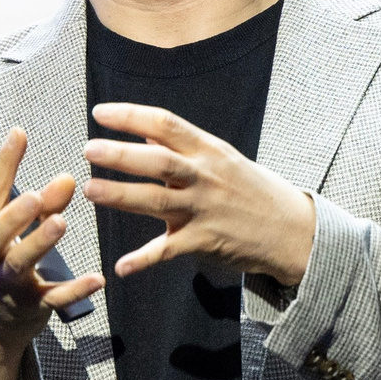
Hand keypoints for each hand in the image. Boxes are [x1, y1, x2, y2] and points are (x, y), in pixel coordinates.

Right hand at [0, 127, 104, 379]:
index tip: (20, 134)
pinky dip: (75, 290)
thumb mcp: (8, 234)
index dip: (4, 164)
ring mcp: (8, 285)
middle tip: (35, 195)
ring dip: (39, 243)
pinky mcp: (32, 308)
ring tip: (62, 223)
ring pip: (20, 265)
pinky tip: (97, 279)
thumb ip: (39, 206)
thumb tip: (68, 178)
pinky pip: (54, 299)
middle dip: (14, 215)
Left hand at [82, 103, 317, 286]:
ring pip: (158, 200)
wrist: (292, 229)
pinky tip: (121, 267)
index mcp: (208, 150)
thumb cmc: (251, 190)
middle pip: (159, 161)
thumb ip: (183, 148)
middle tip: (88, 150)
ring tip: (90, 190)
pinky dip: (144, 259)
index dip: (131, 116)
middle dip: (121, 155)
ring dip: (121, 196)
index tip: (100, 112)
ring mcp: (204, 209)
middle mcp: (205, 176)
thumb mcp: (223, 159)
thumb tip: (144, 133)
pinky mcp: (205, 241)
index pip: (165, 124)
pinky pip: (170, 250)